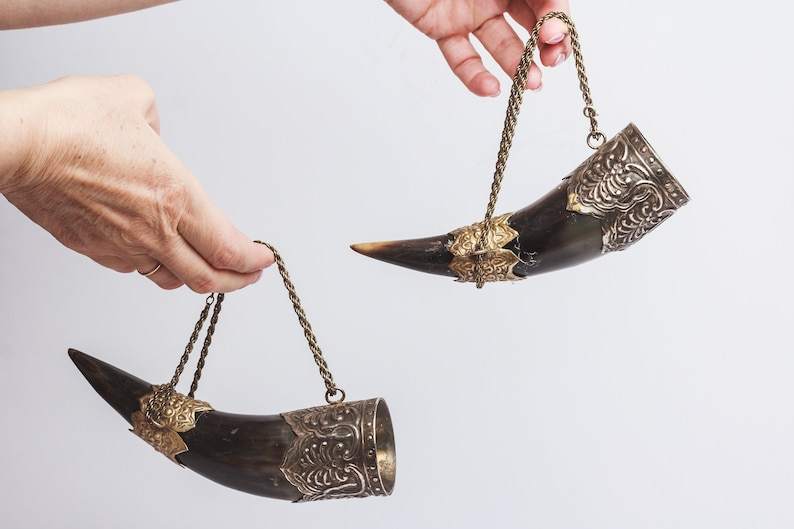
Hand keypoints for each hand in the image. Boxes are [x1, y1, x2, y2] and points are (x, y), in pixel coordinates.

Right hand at [0, 75, 272, 292]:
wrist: (18, 147)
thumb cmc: (70, 125)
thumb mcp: (133, 100)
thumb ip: (155, 118)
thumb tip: (151, 129)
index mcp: (176, 198)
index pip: (229, 247)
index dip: (252, 260)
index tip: (263, 258)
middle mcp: (154, 231)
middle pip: (208, 278)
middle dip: (237, 281)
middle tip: (248, 276)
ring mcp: (122, 246)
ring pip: (171, 280)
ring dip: (196, 279)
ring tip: (208, 271)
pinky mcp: (93, 250)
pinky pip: (133, 270)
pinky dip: (155, 270)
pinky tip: (158, 259)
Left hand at [386, 0, 572, 95]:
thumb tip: (554, 3)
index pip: (546, 1)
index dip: (556, 18)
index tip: (555, 34)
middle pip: (530, 25)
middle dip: (546, 47)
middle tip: (551, 62)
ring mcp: (470, 13)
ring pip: (499, 45)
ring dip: (518, 66)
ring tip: (530, 84)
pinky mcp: (442, 29)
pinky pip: (461, 57)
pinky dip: (474, 77)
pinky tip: (490, 88)